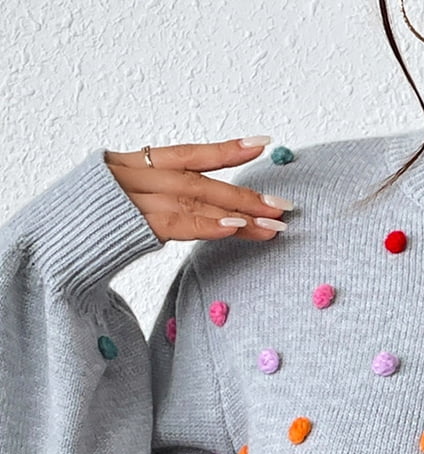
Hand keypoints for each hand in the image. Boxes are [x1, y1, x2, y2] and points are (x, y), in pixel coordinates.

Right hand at [103, 139, 291, 244]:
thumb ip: (160, 205)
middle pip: (200, 182)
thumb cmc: (90, 232)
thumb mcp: (124, 208)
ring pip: (195, 202)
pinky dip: (209, 225)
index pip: (188, 155)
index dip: (225, 149)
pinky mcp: (130, 226)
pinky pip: (177, 224)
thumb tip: (209, 216)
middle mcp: (134, 176)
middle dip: (245, 194)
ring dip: (238, 215)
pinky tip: (238, 229)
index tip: (263, 143)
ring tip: (272, 224)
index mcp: (134, 166)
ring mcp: (131, 199)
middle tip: (284, 205)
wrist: (47, 247)